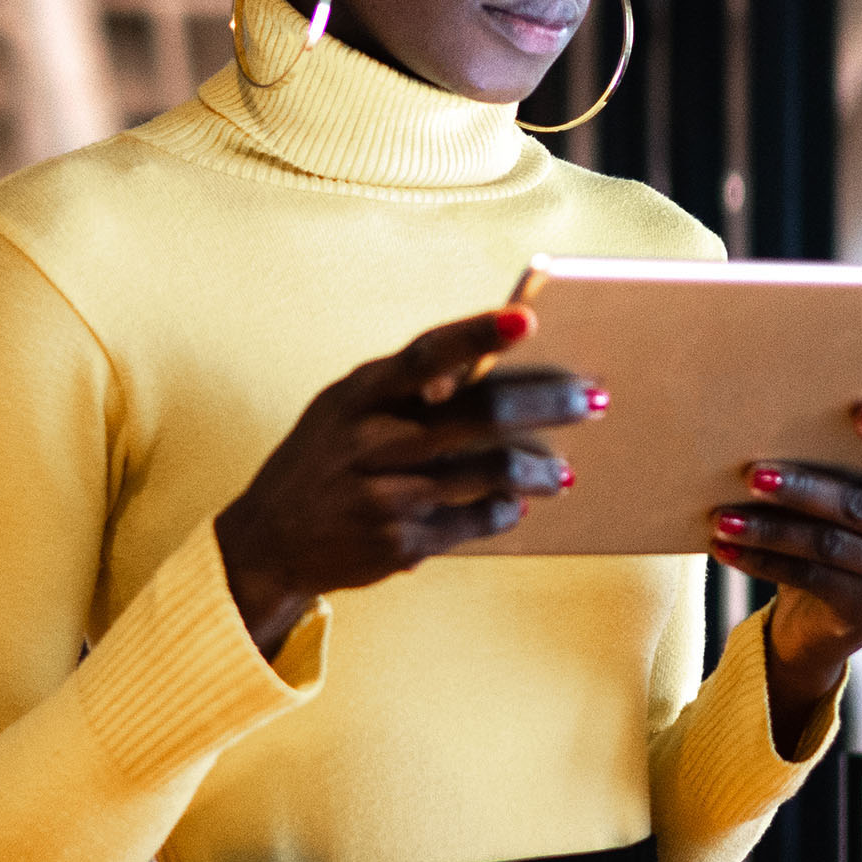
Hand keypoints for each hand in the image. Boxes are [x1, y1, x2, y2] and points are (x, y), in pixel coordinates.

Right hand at [212, 305, 606, 655]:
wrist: (267, 541)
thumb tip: (491, 369)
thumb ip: (405, 389)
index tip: (527, 318)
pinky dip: (503, 512)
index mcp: (357, 396)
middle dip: (546, 404)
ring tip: (564, 471)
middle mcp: (368, 442)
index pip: (425, 355)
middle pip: (476, 415)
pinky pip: (472, 523)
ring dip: (538, 471)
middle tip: (593, 398)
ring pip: (486, 474)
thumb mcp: (343, 410)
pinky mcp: (397, 544)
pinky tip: (518, 506)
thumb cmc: (325, 459)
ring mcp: (383, 496)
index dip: (477, 335)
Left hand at [708, 405, 861, 750]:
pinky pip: (811, 579)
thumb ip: (840, 463)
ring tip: (723, 518)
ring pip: (827, 546)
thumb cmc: (840, 525)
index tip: (859, 411)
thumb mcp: (853, 491)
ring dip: (768, 531)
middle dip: (801, 489)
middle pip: (858, 508)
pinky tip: (726, 549)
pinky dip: (762, 562)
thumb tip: (771, 425)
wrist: (833, 610)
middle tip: (752, 474)